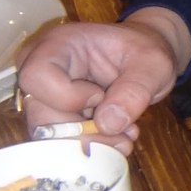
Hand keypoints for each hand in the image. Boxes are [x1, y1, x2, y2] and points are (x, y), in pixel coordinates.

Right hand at [15, 8, 190, 150]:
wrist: (141, 62)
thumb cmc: (143, 53)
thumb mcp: (152, 65)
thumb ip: (134, 90)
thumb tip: (107, 125)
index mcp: (57, 45)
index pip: (37, 76)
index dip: (67, 96)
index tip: (100, 95)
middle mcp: (40, 71)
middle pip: (40, 115)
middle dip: (84, 134)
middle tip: (122, 137)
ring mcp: (43, 96)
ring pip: (49, 135)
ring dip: (91, 143)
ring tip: (125, 136)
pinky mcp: (52, 116)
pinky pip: (61, 141)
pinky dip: (92, 145)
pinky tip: (118, 137)